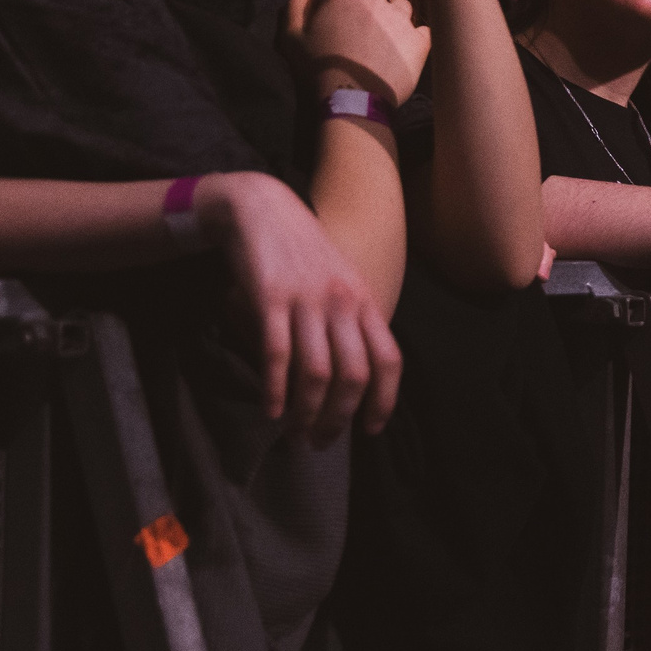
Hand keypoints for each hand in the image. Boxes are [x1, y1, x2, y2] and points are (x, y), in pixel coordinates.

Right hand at [197, 171, 402, 443]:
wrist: (261, 209)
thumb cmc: (302, 253)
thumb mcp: (339, 282)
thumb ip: (351, 322)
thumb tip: (354, 376)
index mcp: (363, 300)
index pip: (388, 360)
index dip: (384, 401)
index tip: (370, 430)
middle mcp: (341, 302)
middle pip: (353, 376)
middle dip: (339, 418)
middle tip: (321, 441)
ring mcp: (306, 300)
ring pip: (317, 373)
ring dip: (307, 413)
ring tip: (295, 433)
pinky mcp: (270, 298)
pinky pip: (277, 356)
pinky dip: (275, 390)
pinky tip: (271, 410)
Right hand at [287, 0, 429, 105]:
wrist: (351, 100)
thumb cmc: (316, 69)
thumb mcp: (290, 37)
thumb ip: (296, 7)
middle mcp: (375, 0)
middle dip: (368, 2)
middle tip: (360, 27)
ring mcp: (400, 19)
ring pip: (401, 5)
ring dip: (393, 16)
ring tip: (383, 39)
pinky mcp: (419, 41)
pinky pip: (423, 30)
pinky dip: (415, 36)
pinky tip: (404, 49)